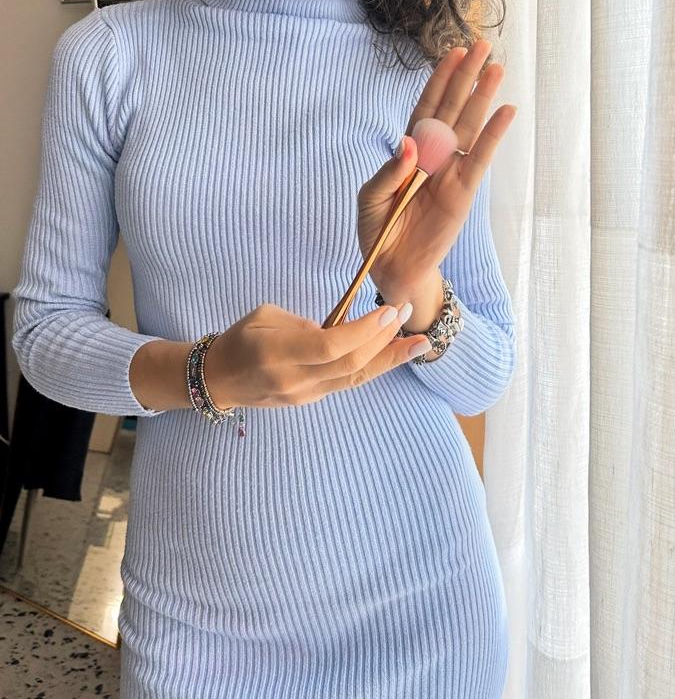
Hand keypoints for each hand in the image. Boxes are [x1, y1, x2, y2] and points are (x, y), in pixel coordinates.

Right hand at [205, 300, 425, 408]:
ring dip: (389, 359)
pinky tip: (393, 353)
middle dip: (384, 341)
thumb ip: (304, 323)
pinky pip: (349, 382)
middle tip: (406, 312)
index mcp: (277, 353)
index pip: (330, 347)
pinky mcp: (313, 400)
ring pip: (356, 379)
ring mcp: (305, 395)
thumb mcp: (266, 315)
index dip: (364, 331)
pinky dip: (374, 366)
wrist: (219, 379)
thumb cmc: (241, 338)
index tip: (388, 311)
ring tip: (419, 342)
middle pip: (350, 366)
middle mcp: (294, 380)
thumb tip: (340, 328)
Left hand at [357, 39, 516, 297]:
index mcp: (409, 152)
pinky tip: (506, 112)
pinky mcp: (463, 194)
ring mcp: (451, 173)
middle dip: (466, 77)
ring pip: (469, 127)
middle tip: (482, 44)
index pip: (425, 107)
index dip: (439, 80)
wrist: (393, 269)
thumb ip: (389, 171)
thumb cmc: (378, 231)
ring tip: (496, 68)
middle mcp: (434, 157)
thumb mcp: (371, 199)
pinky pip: (480, 159)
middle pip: (452, 108)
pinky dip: (493, 136)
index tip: (452, 53)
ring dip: (482, 97)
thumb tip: (409, 142)